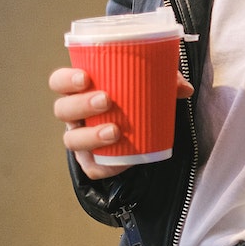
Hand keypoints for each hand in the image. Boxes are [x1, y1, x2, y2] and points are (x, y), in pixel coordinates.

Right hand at [48, 67, 193, 180]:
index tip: (86, 77)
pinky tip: (120, 160)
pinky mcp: (93, 161)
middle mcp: (75, 114)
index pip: (59, 81)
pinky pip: (92, 168)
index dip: (66, 80)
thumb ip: (166, 80)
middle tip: (106, 100)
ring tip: (114, 131)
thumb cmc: (137, 98)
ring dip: (90, 135)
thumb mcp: (151, 84)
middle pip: (63, 110)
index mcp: (81, 90)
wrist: (141, 132)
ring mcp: (81, 138)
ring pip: (72, 140)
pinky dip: (105, 166)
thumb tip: (185, 88)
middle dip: (81, 104)